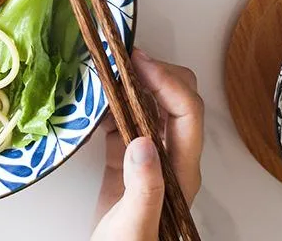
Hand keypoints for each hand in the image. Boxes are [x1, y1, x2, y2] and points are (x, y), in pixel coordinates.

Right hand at [91, 49, 203, 240]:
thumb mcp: (135, 228)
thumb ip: (145, 189)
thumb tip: (143, 141)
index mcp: (181, 170)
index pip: (187, 112)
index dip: (167, 80)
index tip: (136, 61)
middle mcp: (170, 156)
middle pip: (178, 99)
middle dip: (156, 72)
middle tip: (122, 57)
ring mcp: (148, 155)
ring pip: (151, 104)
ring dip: (133, 81)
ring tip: (106, 64)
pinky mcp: (125, 159)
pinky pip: (124, 116)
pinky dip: (112, 99)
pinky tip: (93, 93)